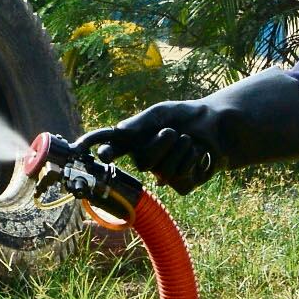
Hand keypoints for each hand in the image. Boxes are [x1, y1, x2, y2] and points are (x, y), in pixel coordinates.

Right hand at [82, 101, 220, 193]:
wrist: (219, 128)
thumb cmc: (187, 116)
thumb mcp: (161, 113)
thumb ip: (139, 122)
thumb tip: (117, 132)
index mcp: (134, 141)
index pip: (108, 145)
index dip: (92, 148)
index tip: (79, 149)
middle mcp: (144, 159)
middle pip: (142, 162)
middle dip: (160, 143)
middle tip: (172, 131)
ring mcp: (161, 174)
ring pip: (162, 170)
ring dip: (179, 149)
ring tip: (188, 140)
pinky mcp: (180, 185)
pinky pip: (178, 176)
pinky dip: (191, 159)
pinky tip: (198, 153)